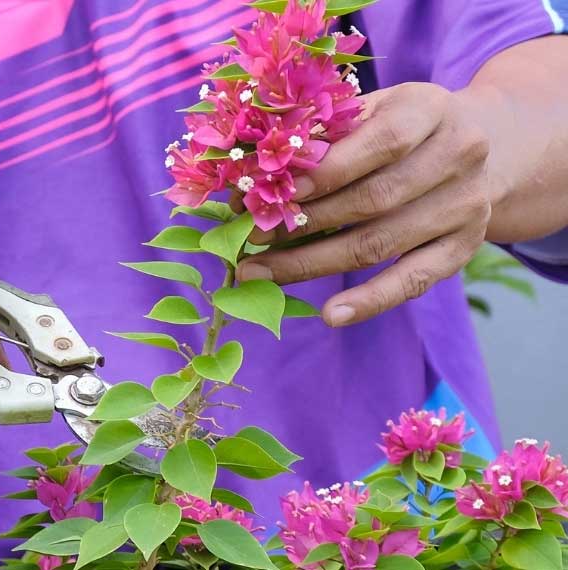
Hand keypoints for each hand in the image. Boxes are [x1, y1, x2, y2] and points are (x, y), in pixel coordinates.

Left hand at [236, 83, 492, 326]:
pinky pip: (413, 282)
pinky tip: (330, 314)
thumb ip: (322, 134)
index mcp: (431, 109)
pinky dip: (370, 301)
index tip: (275, 192)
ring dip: (314, 262)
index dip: (328, 171)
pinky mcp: (464, 248)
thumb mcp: (370, 109)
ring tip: (262, 272)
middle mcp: (460, 156)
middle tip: (251, 238)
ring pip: (381, 243)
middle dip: (306, 222)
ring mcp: (467, 206)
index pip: (381, 142)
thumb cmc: (400, 124)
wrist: (484, 144)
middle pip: (375, 199)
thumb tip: (250, 173)